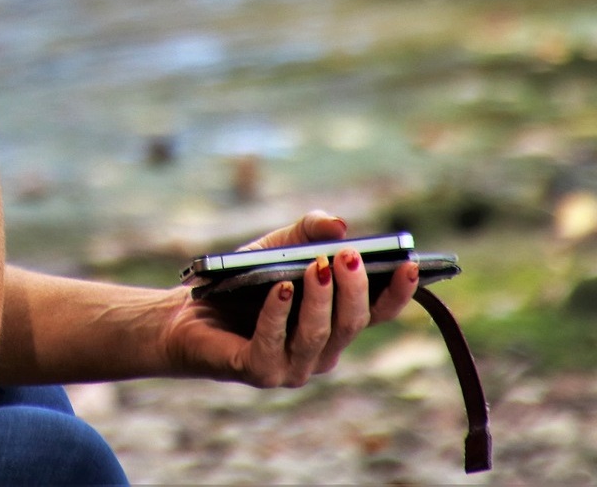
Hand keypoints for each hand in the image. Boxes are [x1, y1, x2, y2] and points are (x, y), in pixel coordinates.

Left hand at [159, 211, 418, 388]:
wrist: (186, 314)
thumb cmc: (242, 282)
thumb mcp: (278, 247)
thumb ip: (309, 231)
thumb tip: (340, 225)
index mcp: (335, 325)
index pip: (377, 313)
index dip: (399, 293)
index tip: (410, 263)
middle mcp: (321, 352)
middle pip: (352, 323)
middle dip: (354, 288)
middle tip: (349, 256)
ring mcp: (291, 367)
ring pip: (318, 335)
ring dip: (320, 299)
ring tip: (317, 266)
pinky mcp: (258, 372)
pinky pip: (274, 344)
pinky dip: (279, 314)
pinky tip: (281, 288)